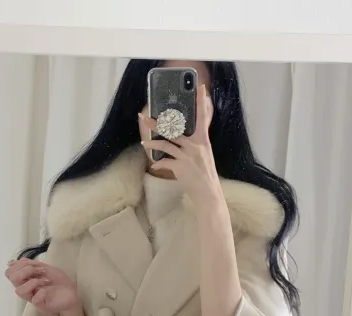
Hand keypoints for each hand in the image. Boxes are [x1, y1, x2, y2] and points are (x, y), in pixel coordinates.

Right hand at [5, 258, 78, 313]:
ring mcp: (33, 298)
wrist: (72, 291)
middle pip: (12, 279)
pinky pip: (34, 300)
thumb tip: (12, 262)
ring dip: (33, 282)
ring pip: (19, 291)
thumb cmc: (59, 280)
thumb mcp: (45, 268)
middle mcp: (26, 289)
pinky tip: (47, 290)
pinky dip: (40, 293)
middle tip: (41, 271)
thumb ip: (30, 264)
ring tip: (46, 280)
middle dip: (26, 270)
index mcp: (25, 280)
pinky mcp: (41, 306)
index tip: (34, 264)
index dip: (18, 265)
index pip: (10, 273)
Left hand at [140, 84, 223, 207]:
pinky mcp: (181, 167)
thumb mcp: (204, 154)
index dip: (200, 102)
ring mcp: (188, 156)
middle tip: (144, 117)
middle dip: (156, 124)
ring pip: (166, 144)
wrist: (208, 192)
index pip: (202, 117)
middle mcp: (196, 145)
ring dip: (153, 143)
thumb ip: (195, 142)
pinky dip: (159, 163)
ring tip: (145, 142)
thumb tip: (183, 134)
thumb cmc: (204, 173)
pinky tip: (155, 164)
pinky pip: (165, 162)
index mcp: (203, 140)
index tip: (199, 87)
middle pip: (174, 129)